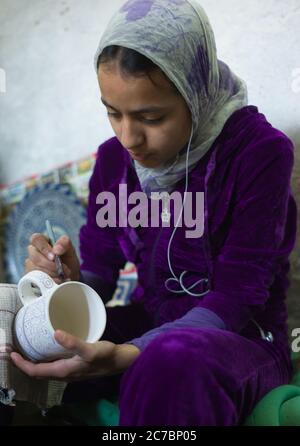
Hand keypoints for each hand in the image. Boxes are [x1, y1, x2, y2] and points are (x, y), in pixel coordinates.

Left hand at [10, 330, 140, 380]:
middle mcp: (63, 373)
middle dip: (24, 363)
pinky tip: (47, 347)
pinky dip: (45, 357)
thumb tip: (56, 333)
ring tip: (26, 348)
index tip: (11, 354)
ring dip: (33, 361)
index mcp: (63, 371)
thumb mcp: (89, 349)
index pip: (35, 371)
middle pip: (37, 371)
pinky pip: (53, 363)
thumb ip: (73, 342)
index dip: (21, 364)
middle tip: (14, 350)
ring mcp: (68, 370)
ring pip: (45, 368)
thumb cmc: (105, 356)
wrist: (119, 361)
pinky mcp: (74, 364)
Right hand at [25, 233, 80, 282]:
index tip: (53, 257)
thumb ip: (64, 243)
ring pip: (35, 269)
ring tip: (63, 275)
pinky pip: (36, 280)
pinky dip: (49, 281)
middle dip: (50, 265)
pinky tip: (58, 281)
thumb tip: (56, 249)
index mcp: (41, 241)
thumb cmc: (67, 259)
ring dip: (51, 274)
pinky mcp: (30, 277)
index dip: (43, 248)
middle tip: (64, 269)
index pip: (36, 239)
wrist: (69, 275)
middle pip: (34, 257)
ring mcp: (30, 265)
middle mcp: (33, 252)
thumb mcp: (70, 249)